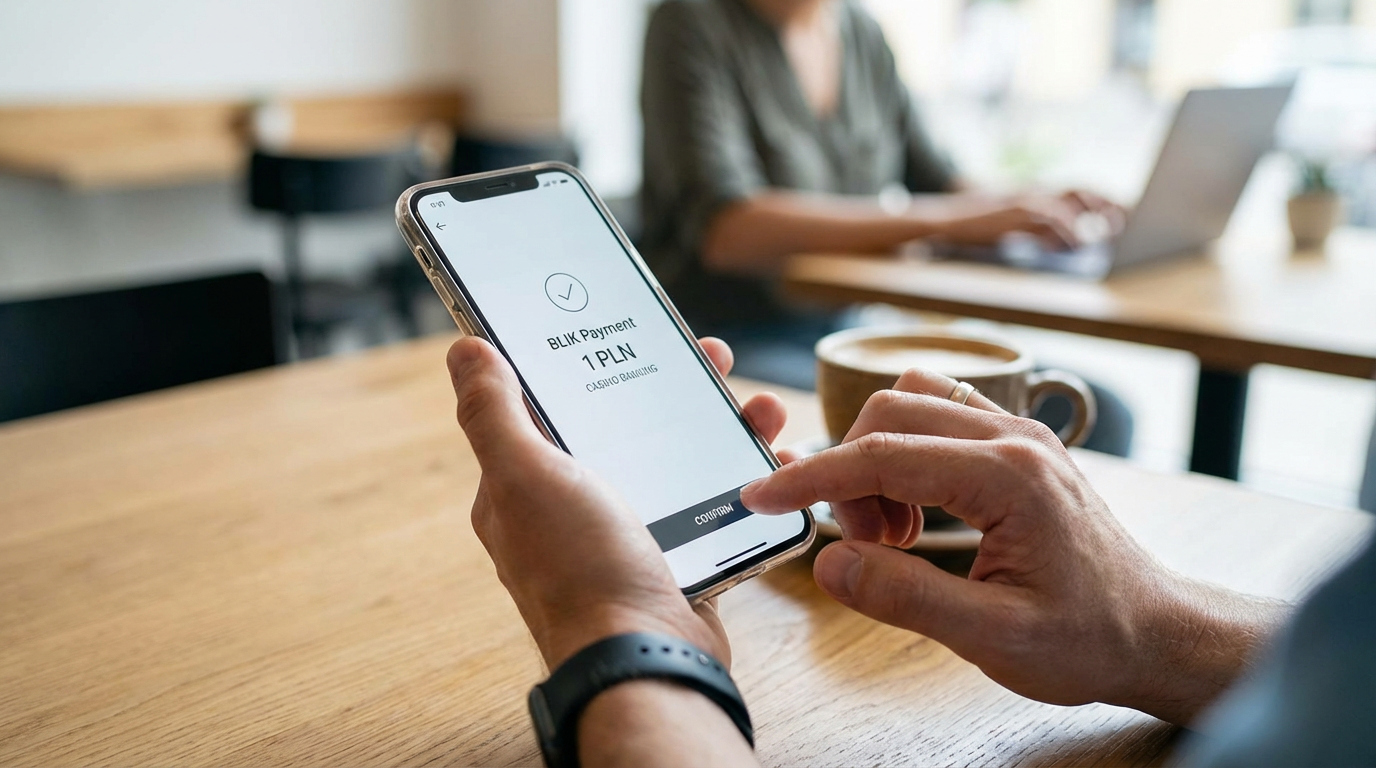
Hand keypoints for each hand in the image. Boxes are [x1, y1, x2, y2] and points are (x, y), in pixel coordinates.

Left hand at [447, 335, 788, 669]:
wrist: (645, 659)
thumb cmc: (579, 570)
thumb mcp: (526, 476)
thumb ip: (493, 413)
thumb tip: (463, 352)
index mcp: (522, 487)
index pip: (549, 405)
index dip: (588, 361)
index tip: (629, 326)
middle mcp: (569, 510)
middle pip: (621, 425)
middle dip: (669, 387)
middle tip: (713, 358)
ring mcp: (624, 536)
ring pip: (673, 459)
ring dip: (718, 427)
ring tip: (760, 409)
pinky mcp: (672, 559)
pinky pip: (709, 503)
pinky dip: (739, 478)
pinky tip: (770, 458)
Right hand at [740, 369, 1285, 724]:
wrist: (1156, 633)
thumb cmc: (1090, 638)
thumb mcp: (994, 638)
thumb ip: (906, 597)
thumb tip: (830, 563)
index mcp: (1009, 476)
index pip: (881, 455)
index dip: (810, 478)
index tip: (761, 497)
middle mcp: (1014, 438)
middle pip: (888, 415)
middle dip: (850, 476)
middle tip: (866, 548)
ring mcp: (1018, 434)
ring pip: (910, 405)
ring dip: (878, 460)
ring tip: (897, 533)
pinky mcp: (1017, 445)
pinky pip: (939, 418)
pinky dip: (906, 454)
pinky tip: (921, 513)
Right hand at [921, 189, 1124, 249]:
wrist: (946, 221)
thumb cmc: (977, 227)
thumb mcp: (1015, 226)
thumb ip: (1042, 229)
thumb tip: (1069, 241)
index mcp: (1036, 193)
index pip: (1078, 191)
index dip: (1102, 202)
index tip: (1121, 218)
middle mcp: (1035, 191)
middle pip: (1082, 189)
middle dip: (1106, 204)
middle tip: (1123, 224)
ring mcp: (1027, 198)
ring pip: (1072, 199)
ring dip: (1092, 216)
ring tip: (1105, 234)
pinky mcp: (1018, 210)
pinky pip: (1053, 217)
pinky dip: (1068, 230)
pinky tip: (1076, 244)